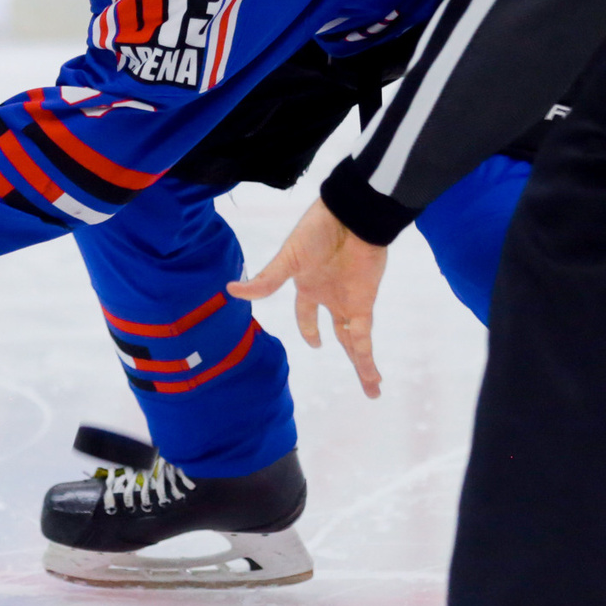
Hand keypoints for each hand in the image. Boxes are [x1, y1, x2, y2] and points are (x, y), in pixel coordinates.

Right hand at [228, 198, 390, 398]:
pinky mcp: (365, 302)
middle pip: (340, 335)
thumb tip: (231, 290)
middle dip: (349, 357)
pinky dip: (365, 355)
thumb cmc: (317, 231)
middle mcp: (331, 298)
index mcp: (309, 287)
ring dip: (363, 365)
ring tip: (373, 390)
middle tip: (361, 382)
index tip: (314, 343)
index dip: (309, 330)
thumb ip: (265, 280)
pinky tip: (370, 375)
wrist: (352, 215)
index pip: (307, 315)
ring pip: (356, 342)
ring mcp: (349, 301)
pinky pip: (364, 336)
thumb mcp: (287, 259)